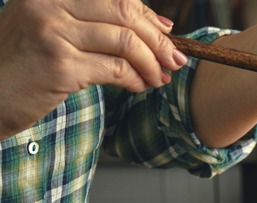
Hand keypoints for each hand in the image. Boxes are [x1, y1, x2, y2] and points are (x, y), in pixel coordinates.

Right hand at [0, 0, 186, 138]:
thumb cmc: (25, 62)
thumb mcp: (55, 28)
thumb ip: (100, 21)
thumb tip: (162, 24)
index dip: (148, 16)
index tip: (168, 35)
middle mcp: (49, 4)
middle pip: (126, 15)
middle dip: (158, 40)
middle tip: (175, 60)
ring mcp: (53, 33)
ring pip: (126, 43)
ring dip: (151, 64)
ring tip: (158, 78)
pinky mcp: (60, 66)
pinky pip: (116, 70)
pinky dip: (136, 80)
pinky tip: (140, 86)